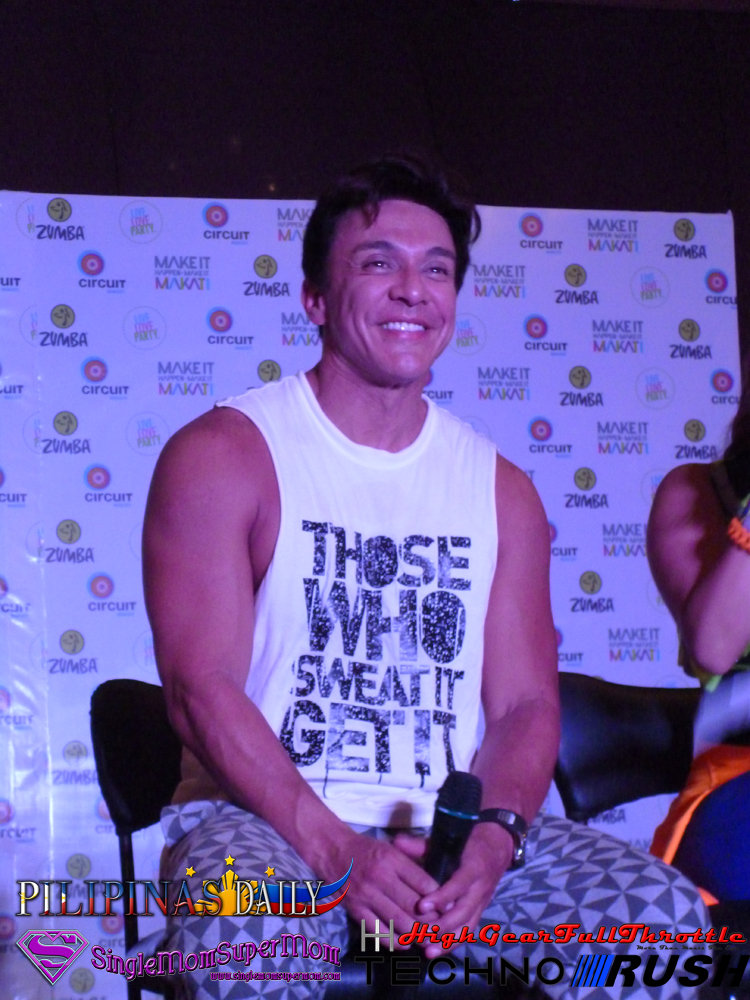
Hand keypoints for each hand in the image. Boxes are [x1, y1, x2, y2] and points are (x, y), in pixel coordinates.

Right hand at [328, 829, 438, 946]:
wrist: (334, 851)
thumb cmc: (367, 850)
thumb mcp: (392, 849)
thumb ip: (412, 865)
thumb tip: (436, 889)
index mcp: (392, 859)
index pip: (423, 882)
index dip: (438, 898)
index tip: (448, 907)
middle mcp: (380, 877)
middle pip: (412, 905)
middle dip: (430, 920)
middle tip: (440, 928)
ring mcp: (366, 895)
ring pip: (397, 921)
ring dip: (415, 933)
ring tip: (426, 938)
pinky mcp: (355, 909)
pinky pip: (377, 931)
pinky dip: (393, 941)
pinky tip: (404, 943)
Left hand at [415, 822, 513, 957]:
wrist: (497, 846)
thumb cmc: (467, 842)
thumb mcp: (447, 839)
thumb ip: (421, 844)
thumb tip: (396, 842)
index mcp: (473, 867)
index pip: (458, 885)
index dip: (442, 897)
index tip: (422, 906)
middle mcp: (480, 887)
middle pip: (464, 911)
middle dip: (443, 926)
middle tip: (420, 934)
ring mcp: (482, 901)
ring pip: (468, 925)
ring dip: (448, 940)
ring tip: (428, 950)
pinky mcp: (480, 911)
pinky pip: (469, 930)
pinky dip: (455, 942)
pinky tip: (438, 950)